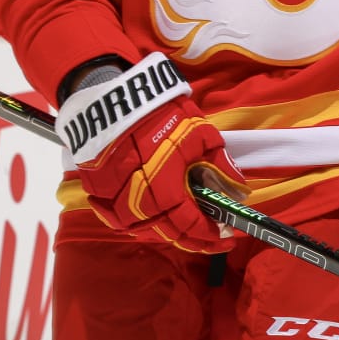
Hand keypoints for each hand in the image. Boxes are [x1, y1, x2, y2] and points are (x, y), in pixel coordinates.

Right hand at [58, 54, 247, 251]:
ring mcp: (113, 203)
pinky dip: (142, 223)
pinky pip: (121, 221)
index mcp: (164, 193)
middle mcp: (137, 205)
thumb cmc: (163, 117)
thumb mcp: (201, 136)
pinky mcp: (99, 195)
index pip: (190, 227)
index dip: (211, 236)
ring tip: (188, 228)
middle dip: (194, 239)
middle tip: (213, 236)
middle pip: (169, 234)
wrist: (116, 100)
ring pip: (145, 231)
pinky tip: (158, 217)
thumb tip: (239, 194)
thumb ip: (220, 167)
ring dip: (169, 232)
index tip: (228, 238)